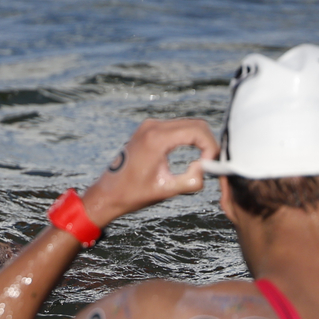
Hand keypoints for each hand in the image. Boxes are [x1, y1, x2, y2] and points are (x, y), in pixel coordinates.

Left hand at [81, 118, 218, 226]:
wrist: (107, 193)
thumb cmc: (132, 194)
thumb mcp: (166, 190)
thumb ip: (192, 180)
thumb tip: (206, 167)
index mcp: (156, 138)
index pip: (198, 131)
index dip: (211, 147)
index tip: (211, 166)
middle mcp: (152, 126)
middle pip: (196, 124)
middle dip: (208, 143)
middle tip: (211, 165)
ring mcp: (149, 126)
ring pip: (187, 125)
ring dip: (199, 141)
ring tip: (202, 164)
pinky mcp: (148, 129)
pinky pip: (176, 128)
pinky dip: (188, 139)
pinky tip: (191, 157)